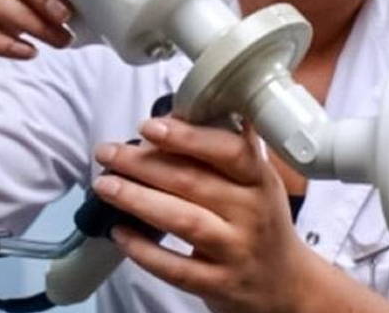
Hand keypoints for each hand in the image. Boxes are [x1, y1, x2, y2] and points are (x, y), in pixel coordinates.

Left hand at [91, 118, 326, 312]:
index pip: (230, 152)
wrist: (283, 282)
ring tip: (104, 185)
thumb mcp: (260, 182)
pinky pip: (175, 267)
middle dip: (145, 164)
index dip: (189, 138)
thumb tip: (202, 105)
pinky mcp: (218, 283)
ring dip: (139, 200)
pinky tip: (119, 232)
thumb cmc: (263, 222)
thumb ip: (234, 148)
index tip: (150, 126)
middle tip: (107, 152)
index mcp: (261, 181)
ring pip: (183, 221)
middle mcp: (252, 213)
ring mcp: (236, 250)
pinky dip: (144, 250)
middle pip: (194, 183)